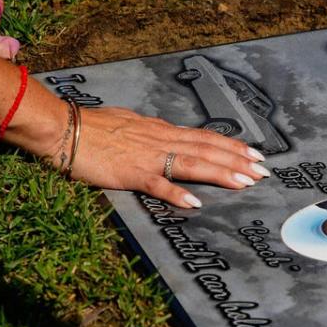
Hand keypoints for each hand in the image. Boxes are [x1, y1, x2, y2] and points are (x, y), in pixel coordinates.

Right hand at [65, 106, 268, 207]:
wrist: (62, 127)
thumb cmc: (92, 127)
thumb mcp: (130, 124)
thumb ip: (151, 132)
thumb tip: (166, 134)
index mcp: (161, 131)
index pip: (205, 137)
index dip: (232, 145)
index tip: (255, 154)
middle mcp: (161, 140)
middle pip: (207, 149)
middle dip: (238, 161)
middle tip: (264, 171)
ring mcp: (147, 156)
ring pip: (192, 163)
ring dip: (221, 173)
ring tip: (245, 183)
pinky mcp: (130, 173)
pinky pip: (157, 184)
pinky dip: (177, 193)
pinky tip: (195, 202)